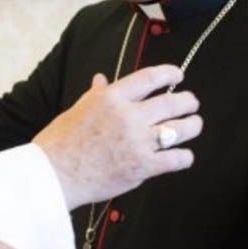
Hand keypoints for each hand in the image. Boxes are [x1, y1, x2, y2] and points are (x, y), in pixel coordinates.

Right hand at [33, 64, 201, 206]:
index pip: (150, 78)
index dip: (170, 74)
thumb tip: (101, 79)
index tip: (178, 76)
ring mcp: (138, 142)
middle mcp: (128, 116)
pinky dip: (185, 157)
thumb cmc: (60, 143)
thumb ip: (96, 94)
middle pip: (173, 102)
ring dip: (193, 126)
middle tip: (191, 103)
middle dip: (188, 101)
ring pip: (181, 129)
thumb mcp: (77, 109)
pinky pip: (177, 159)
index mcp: (111, 98)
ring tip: (194, 125)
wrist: (53, 174)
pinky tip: (183, 156)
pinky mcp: (143, 167)